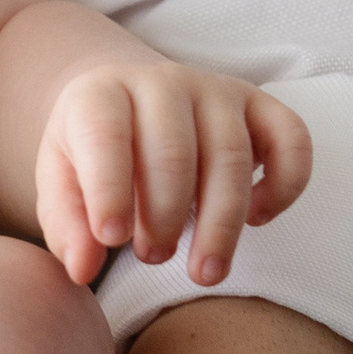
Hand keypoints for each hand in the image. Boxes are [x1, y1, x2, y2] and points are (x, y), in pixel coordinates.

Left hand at [36, 62, 310, 288]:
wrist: (128, 100)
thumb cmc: (93, 153)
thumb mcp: (61, 181)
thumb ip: (65, 224)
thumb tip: (83, 268)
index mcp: (101, 94)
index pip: (106, 135)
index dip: (108, 191)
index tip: (111, 242)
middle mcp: (162, 82)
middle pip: (174, 152)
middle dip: (165, 216)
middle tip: (152, 257)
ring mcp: (216, 90)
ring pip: (232, 155)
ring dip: (221, 222)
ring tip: (202, 271)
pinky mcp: (259, 105)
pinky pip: (291, 139)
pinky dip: (285, 185)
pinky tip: (257, 219)